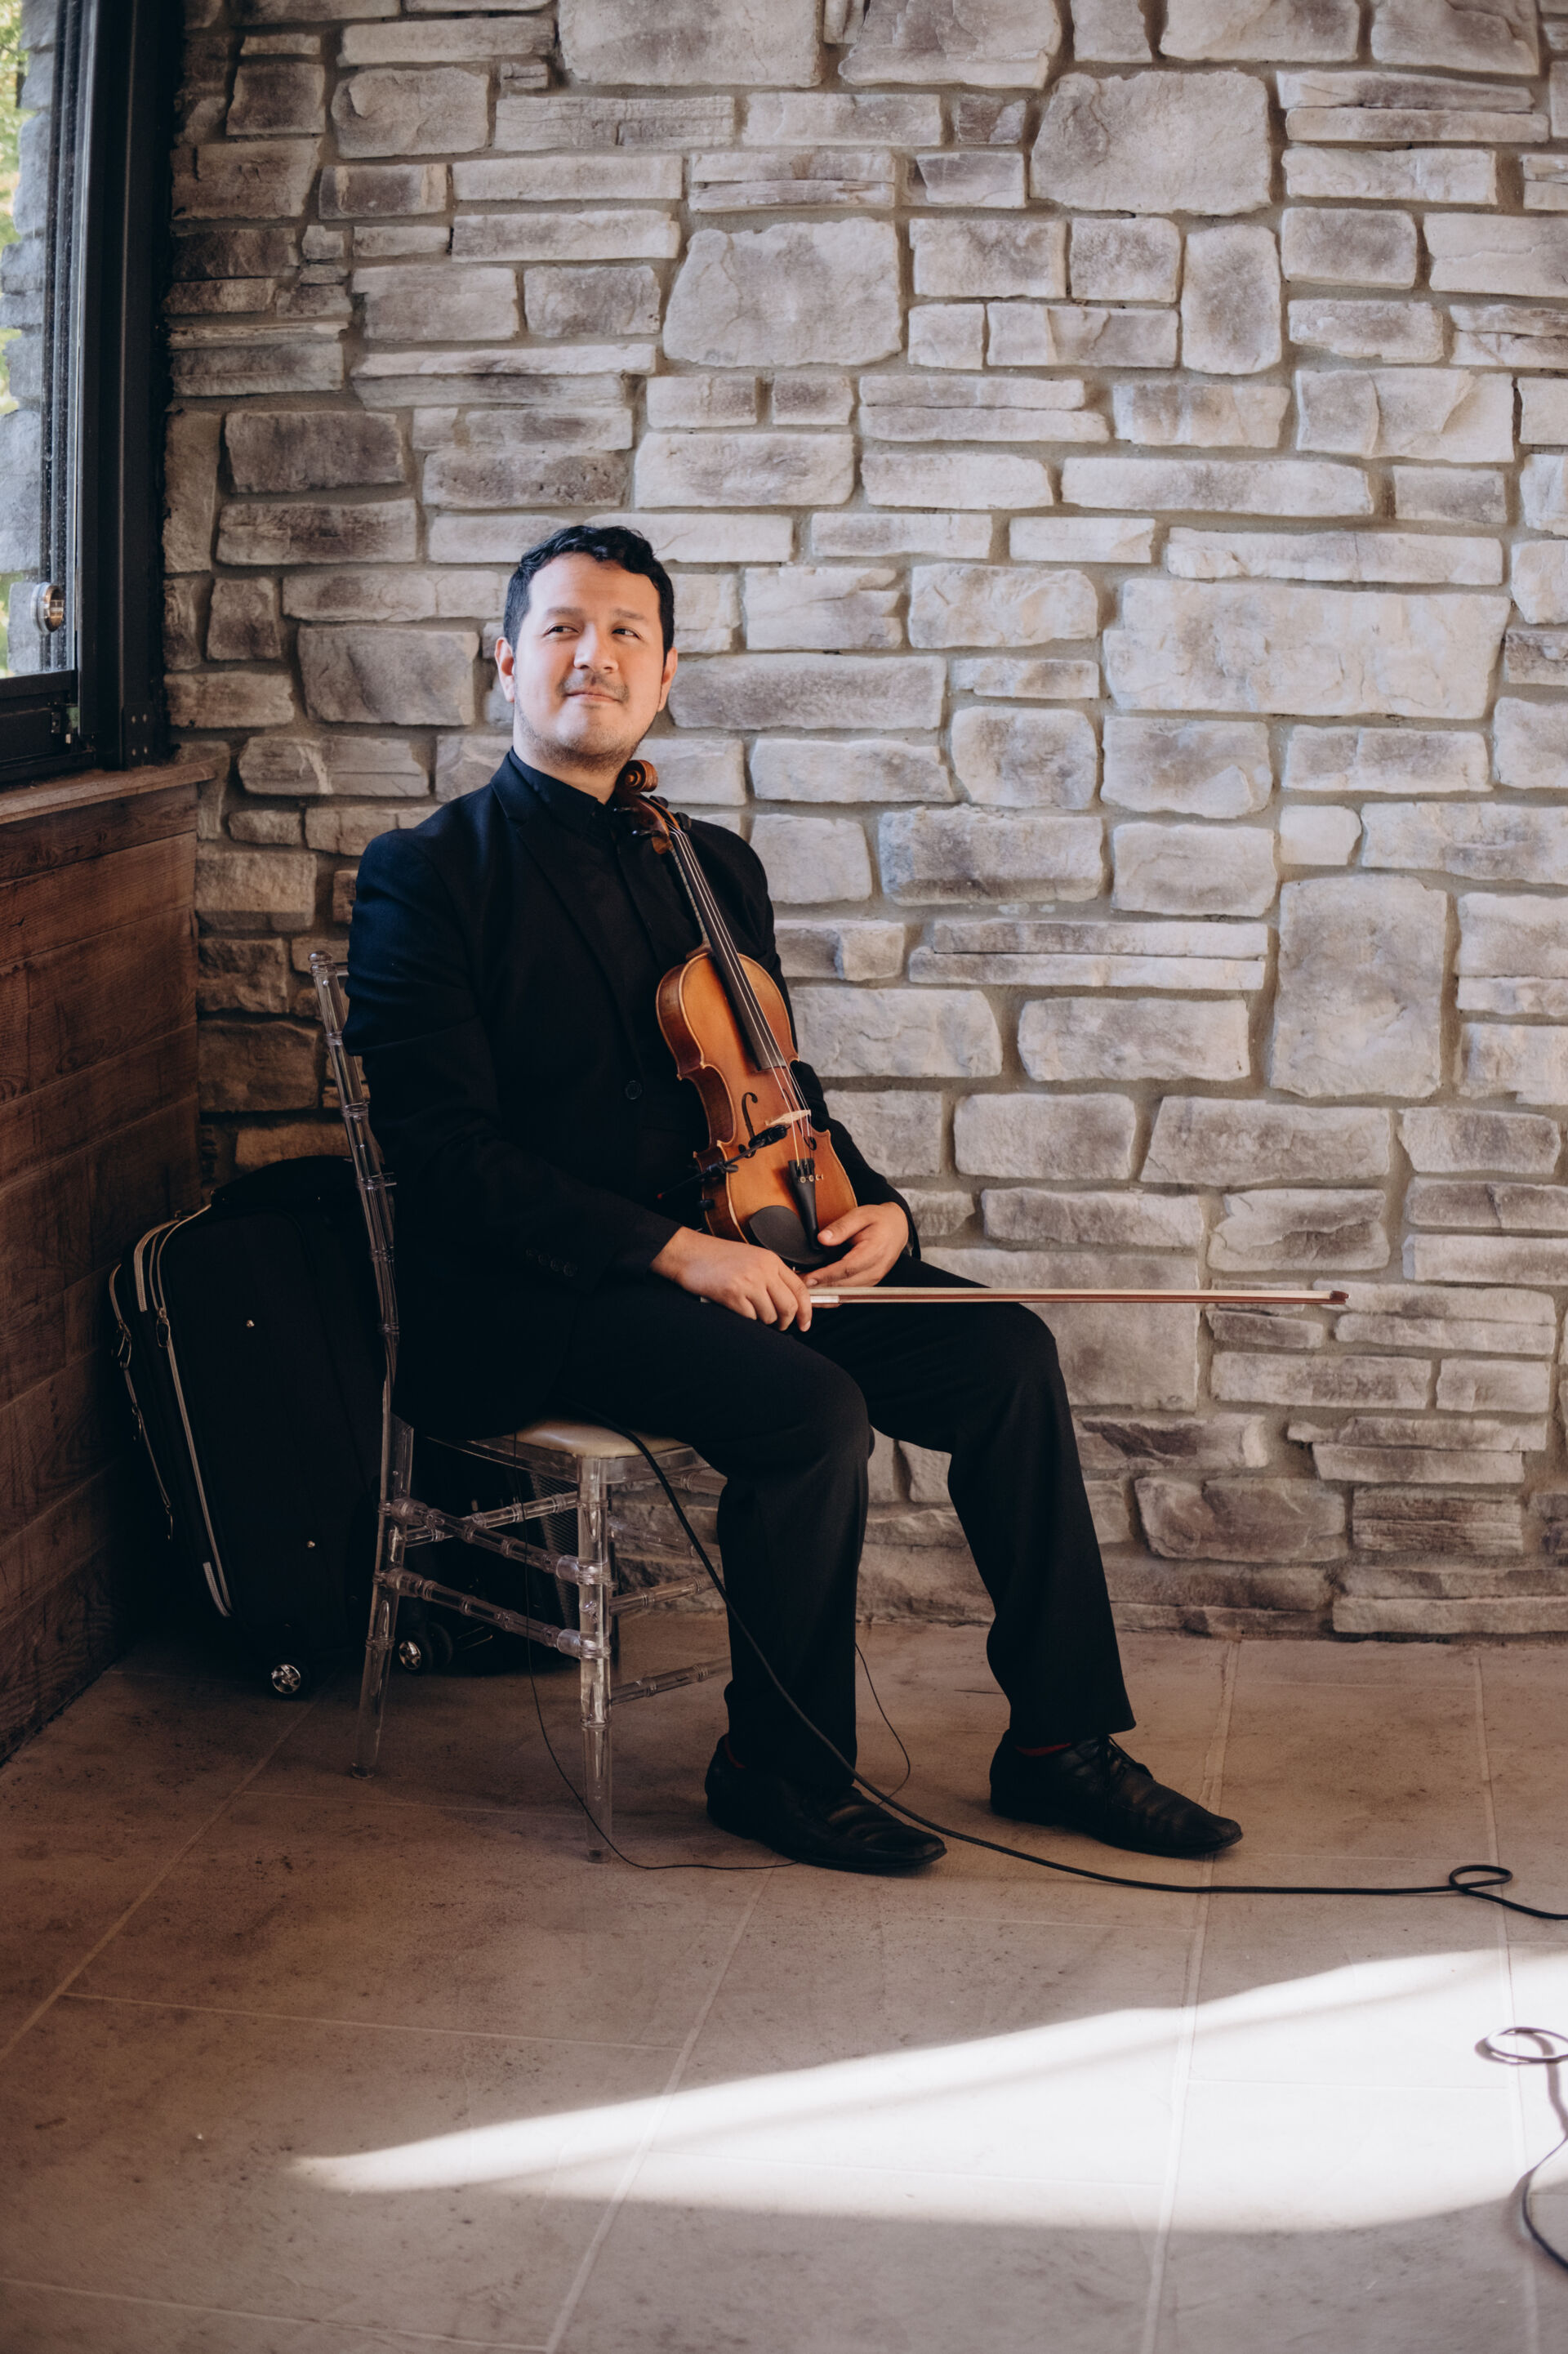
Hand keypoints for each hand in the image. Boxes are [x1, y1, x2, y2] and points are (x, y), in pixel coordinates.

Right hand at [650, 1226, 814, 1330]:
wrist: (689, 1253)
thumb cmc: (716, 1257)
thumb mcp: (751, 1258)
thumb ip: (770, 1275)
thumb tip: (787, 1301)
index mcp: (770, 1260)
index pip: (800, 1289)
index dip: (806, 1311)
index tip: (804, 1323)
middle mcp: (763, 1270)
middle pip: (789, 1306)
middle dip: (785, 1322)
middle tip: (779, 1326)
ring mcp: (748, 1282)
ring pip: (770, 1315)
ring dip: (762, 1321)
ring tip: (750, 1311)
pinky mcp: (733, 1294)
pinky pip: (750, 1318)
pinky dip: (745, 1318)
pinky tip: (736, 1308)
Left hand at [806, 1201, 910, 1290]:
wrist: (897, 1228)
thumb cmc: (878, 1220)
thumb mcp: (860, 1215)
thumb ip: (841, 1227)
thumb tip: (822, 1239)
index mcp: (875, 1251)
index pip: (847, 1268)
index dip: (826, 1276)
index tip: (807, 1278)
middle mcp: (876, 1270)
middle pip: (845, 1285)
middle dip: (820, 1288)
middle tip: (797, 1285)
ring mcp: (873, 1280)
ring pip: (846, 1294)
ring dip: (824, 1294)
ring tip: (802, 1289)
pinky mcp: (868, 1284)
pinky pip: (848, 1294)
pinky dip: (831, 1296)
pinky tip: (815, 1292)